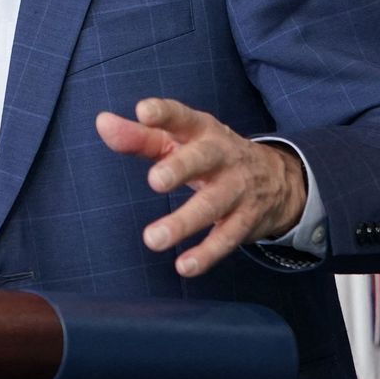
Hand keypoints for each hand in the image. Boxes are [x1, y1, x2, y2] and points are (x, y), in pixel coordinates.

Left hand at [96, 98, 306, 276]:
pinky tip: (184, 267)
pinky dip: (207, 254)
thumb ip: (138, 136)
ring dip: (183, 222)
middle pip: (202, 159)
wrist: (277, 179)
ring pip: (211, 205)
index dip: (164, 113)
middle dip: (180, 168)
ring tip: (152, 239)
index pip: (181, 117)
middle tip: (155, 180)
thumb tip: (102, 123)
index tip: (143, 111)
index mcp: (201, 130)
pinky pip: (226, 238)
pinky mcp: (245, 220)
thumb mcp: (178, 141)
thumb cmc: (208, 155)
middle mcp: (221, 156)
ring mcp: (236, 188)